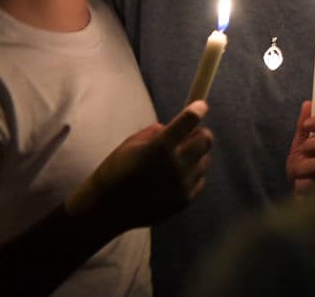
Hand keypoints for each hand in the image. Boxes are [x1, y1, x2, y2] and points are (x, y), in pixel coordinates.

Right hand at [66, 100, 213, 235]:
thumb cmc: (116, 172)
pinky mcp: (184, 201)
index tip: (201, 105)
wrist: (108, 209)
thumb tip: (176, 127)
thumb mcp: (131, 143)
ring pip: (205, 161)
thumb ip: (157, 132)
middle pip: (206, 140)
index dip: (197, 109)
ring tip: (178, 159)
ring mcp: (182, 185)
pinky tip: (176, 176)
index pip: (189, 121)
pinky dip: (192, 174)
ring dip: (196, 156)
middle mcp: (176, 166)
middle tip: (190, 135)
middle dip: (200, 133)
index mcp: (160, 147)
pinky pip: (200, 180)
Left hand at [286, 100, 314, 196]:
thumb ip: (305, 128)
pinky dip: (301, 186)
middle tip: (304, 148)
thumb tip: (307, 104)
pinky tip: (302, 189)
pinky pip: (313, 186)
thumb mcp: (302, 146)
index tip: (307, 124)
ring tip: (300, 175)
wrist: (305, 200)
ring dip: (306, 167)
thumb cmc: (306, 169)